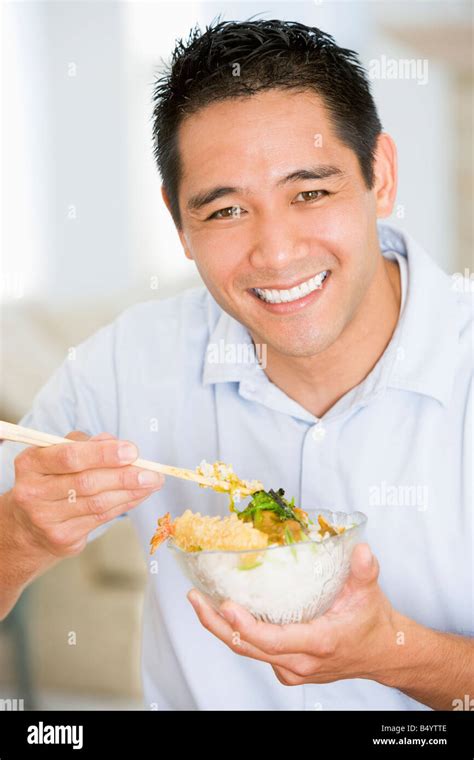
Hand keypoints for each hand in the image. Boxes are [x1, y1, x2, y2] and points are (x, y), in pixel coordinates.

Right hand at [10, 431, 163, 557]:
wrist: (27, 525)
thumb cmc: (50, 480)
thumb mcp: (58, 454)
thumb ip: (85, 444)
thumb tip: (116, 443)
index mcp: (31, 463)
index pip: (70, 456)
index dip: (104, 454)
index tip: (132, 450)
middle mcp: (33, 492)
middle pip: (86, 482)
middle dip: (124, 476)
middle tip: (151, 471)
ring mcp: (45, 519)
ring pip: (97, 503)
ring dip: (131, 492)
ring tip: (152, 482)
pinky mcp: (61, 538)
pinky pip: (101, 518)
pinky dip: (125, 504)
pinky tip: (139, 495)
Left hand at [188, 543, 397, 685]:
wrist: (383, 653)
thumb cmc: (373, 623)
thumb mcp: (371, 593)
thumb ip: (364, 571)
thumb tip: (360, 550)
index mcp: (319, 643)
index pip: (274, 640)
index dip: (246, 625)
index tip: (224, 605)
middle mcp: (301, 662)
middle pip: (248, 647)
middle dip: (216, 624)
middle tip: (195, 598)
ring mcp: (293, 669)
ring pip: (248, 651)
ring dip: (221, 628)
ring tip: (200, 600)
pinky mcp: (288, 668)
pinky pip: (256, 652)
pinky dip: (238, 632)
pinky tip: (224, 612)